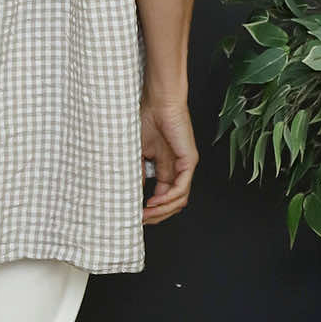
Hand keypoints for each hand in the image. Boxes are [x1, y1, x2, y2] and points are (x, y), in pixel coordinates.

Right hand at [140, 94, 198, 223]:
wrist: (157, 101)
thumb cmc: (146, 119)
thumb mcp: (136, 153)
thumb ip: (136, 173)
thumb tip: (130, 194)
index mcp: (165, 168)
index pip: (163, 198)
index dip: (151, 210)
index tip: (135, 216)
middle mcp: (177, 170)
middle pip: (172, 204)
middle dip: (156, 215)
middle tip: (140, 220)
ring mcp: (184, 166)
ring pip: (178, 200)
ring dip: (161, 211)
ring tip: (146, 213)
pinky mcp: (189, 161)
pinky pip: (181, 189)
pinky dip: (168, 199)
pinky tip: (154, 202)